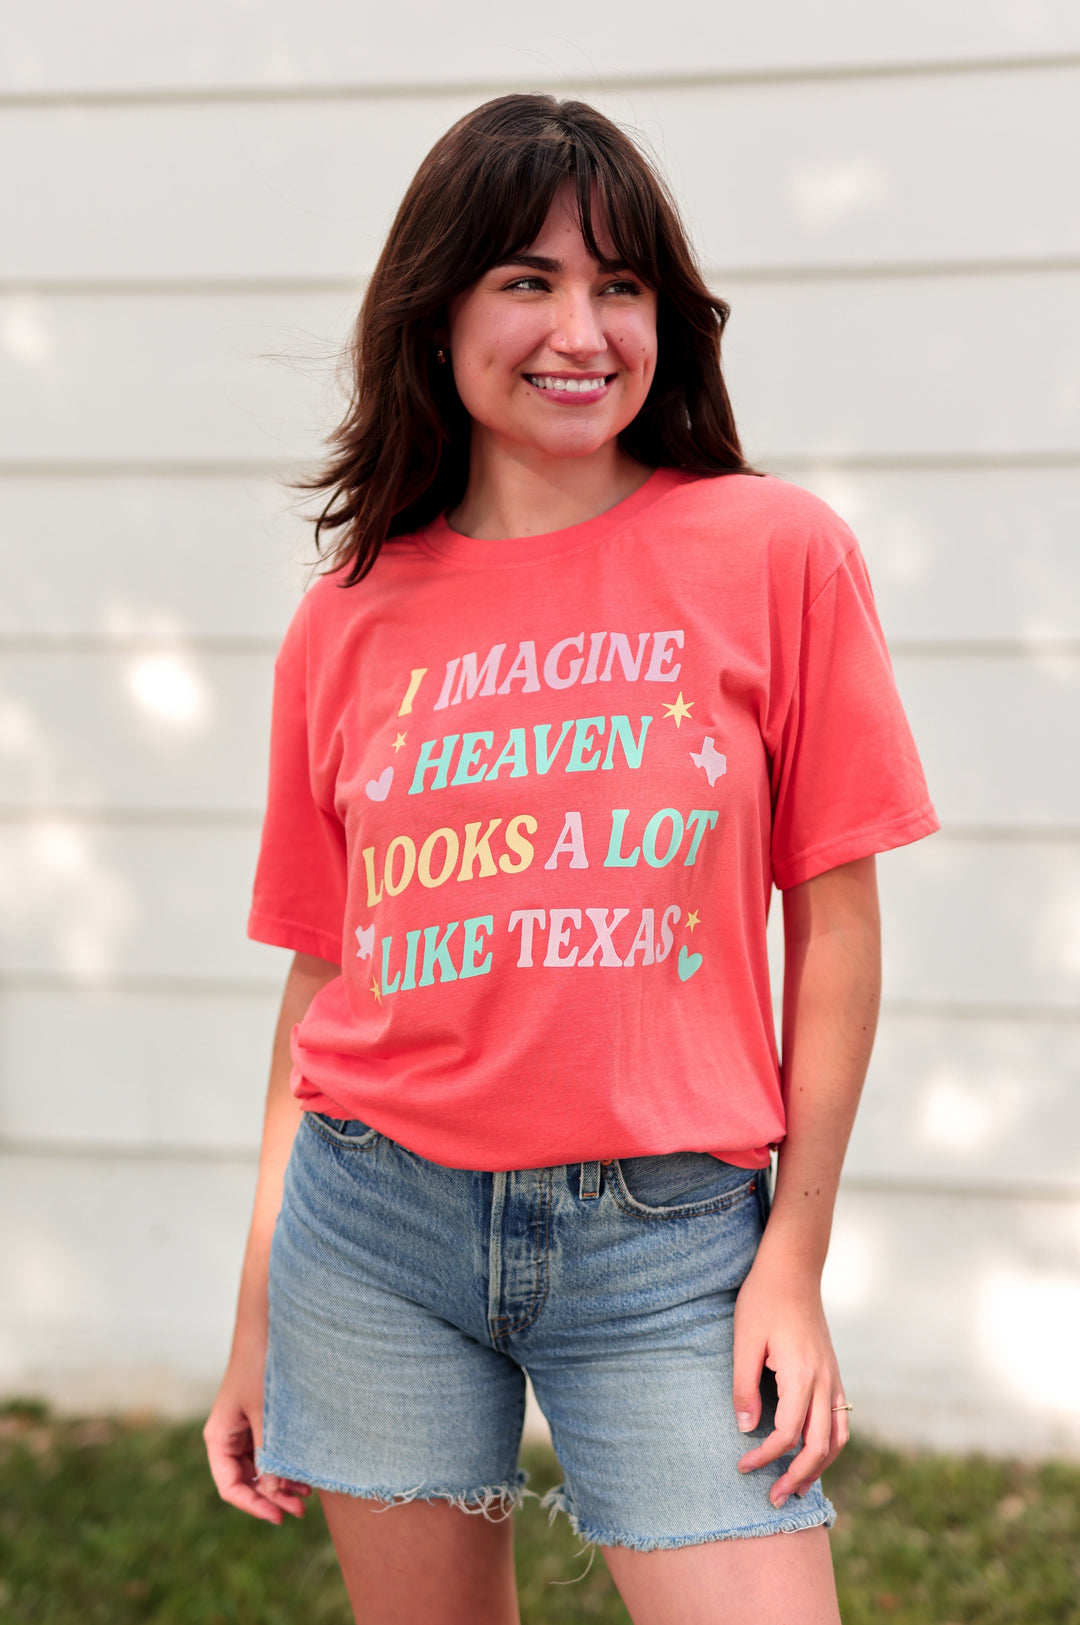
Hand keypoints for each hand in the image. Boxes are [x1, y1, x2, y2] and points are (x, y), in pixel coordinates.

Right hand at [203, 1353, 310, 1524]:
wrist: (268, 1327)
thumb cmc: (261, 1367)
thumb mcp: (266, 1413)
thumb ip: (269, 1454)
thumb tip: (273, 1493)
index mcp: (219, 1438)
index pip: (230, 1487)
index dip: (253, 1506)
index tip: (279, 1517)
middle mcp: (229, 1438)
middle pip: (246, 1482)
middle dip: (271, 1498)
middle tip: (301, 1511)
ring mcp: (245, 1430)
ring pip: (260, 1469)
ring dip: (280, 1484)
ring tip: (306, 1496)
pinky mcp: (261, 1420)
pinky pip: (270, 1452)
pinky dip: (284, 1465)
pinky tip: (304, 1476)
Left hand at [731, 1251, 849, 1507]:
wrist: (792, 1268)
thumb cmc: (763, 1300)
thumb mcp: (744, 1340)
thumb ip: (744, 1386)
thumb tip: (745, 1429)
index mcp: (801, 1374)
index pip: (786, 1434)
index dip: (764, 1457)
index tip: (742, 1466)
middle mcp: (824, 1380)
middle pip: (818, 1446)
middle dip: (796, 1477)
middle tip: (773, 1500)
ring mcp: (833, 1377)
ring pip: (837, 1437)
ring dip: (819, 1467)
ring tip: (797, 1488)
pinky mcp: (834, 1373)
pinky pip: (841, 1420)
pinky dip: (831, 1445)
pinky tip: (814, 1454)